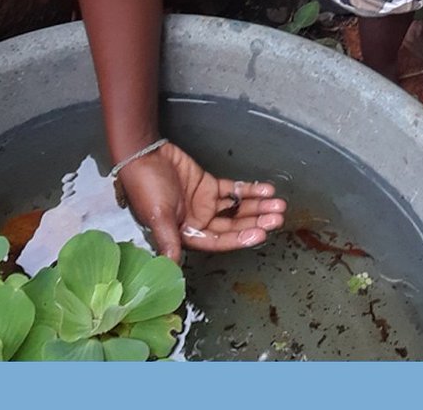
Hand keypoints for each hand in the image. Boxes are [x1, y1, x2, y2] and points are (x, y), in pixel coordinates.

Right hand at [117, 142, 286, 263]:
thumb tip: (172, 269)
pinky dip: (250, 190)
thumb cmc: (144, 187)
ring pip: (237, 209)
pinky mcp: (209, 186)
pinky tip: (266, 189)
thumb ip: (168, 241)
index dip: (240, 238)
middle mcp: (199, 222)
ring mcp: (206, 204)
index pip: (219, 241)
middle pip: (233, 226)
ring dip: (258, 207)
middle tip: (277, 217)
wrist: (144, 154)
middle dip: (256, 222)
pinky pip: (234, 191)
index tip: (260, 233)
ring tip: (278, 204)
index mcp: (186, 235)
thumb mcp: (157, 215)